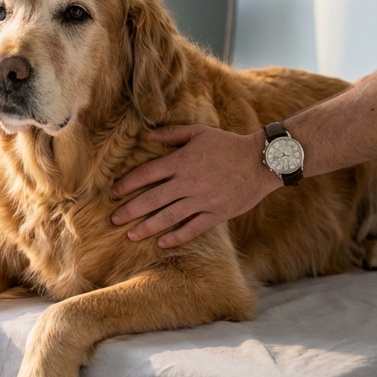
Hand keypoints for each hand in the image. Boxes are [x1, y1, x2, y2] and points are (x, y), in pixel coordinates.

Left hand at [110, 125, 281, 247]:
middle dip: (130, 211)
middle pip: (152, 199)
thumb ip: (171, 134)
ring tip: (131, 235)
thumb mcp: (199, 132)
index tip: (113, 192)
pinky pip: (193, 228)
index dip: (127, 184)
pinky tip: (162, 243)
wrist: (263, 161)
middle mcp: (189, 182)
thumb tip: (145, 134)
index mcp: (182, 161)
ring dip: (147, 227)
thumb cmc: (228, 144)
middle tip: (113, 220)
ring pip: (169, 217)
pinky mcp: (217, 213)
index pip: (146, 173)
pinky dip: (177, 237)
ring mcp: (203, 200)